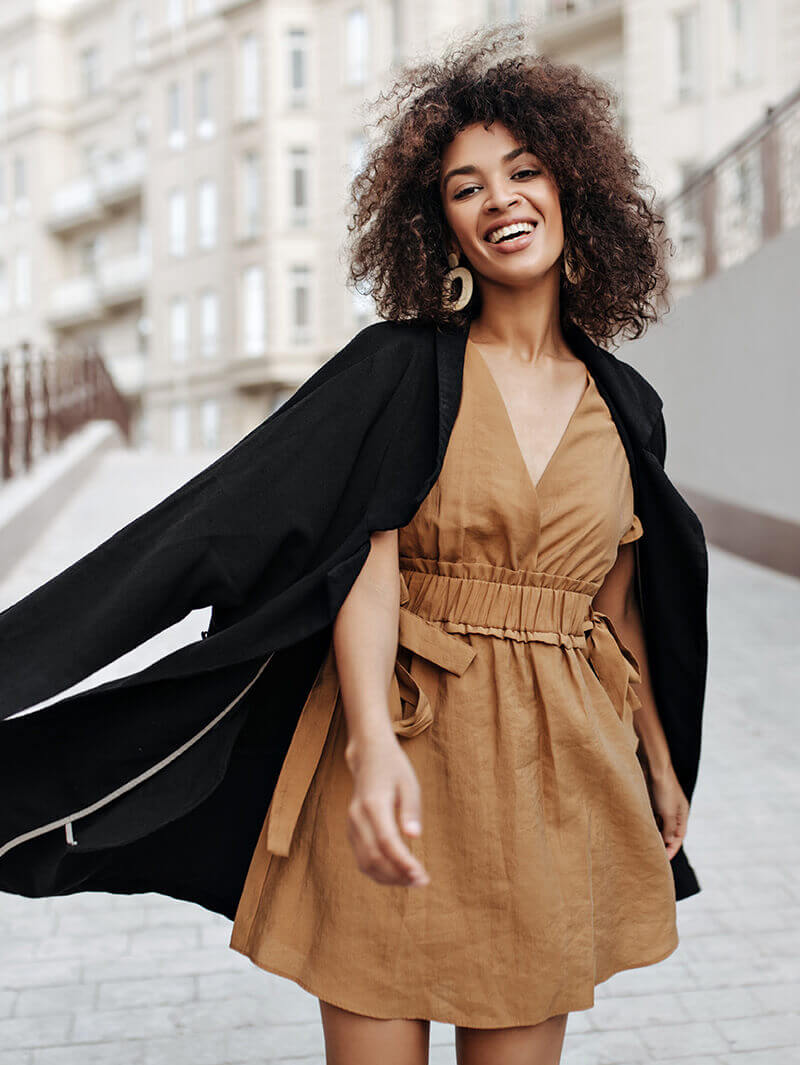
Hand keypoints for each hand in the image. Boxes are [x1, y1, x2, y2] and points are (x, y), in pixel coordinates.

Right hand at [344, 730, 430, 887]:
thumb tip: (415, 836)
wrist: (368, 756)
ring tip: (412, 880)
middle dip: (397, 875)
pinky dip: (379, 871)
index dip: (403, 862)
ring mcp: (351, 825)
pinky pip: (362, 858)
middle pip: (373, 858)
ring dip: (388, 878)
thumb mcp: (409, 784)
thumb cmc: (394, 769)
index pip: (386, 842)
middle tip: (422, 881)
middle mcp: (357, 817)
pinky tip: (398, 872)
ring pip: (365, 863)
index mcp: (373, 804)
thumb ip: (411, 810)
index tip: (421, 875)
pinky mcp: (351, 830)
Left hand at [645, 761, 689, 859]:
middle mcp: (673, 811)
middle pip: (669, 832)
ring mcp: (662, 805)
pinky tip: (639, 830)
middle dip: (662, 843)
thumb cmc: (664, 787)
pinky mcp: (652, 800)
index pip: (678, 837)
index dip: (672, 849)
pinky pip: (650, 816)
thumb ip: (669, 828)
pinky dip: (647, 824)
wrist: (654, 766)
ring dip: (653, 834)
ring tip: (644, 845)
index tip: (664, 860)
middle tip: (652, 855)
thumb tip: (668, 842)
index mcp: (682, 814)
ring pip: (658, 825)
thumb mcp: (668, 811)